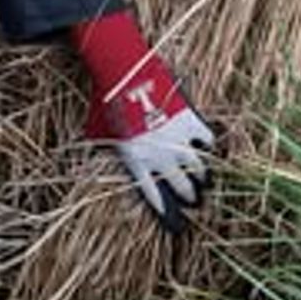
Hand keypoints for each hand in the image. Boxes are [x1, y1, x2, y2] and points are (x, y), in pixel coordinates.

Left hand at [72, 12, 213, 234]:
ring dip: (203, 176)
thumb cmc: (105, 103)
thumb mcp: (97, 131)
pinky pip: (207, 140)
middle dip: (190, 196)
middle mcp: (159, 158)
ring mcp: (177, 142)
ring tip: (205, 180)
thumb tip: (88, 150)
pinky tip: (212, 149)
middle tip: (196, 200)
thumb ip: (100, 145)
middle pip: (181, 187)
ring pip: (198, 168)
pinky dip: (210, 145)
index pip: (153, 195)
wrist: (125, 78)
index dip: (165, 209)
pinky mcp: (190, 123)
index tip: (175, 220)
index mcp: (136, 163)